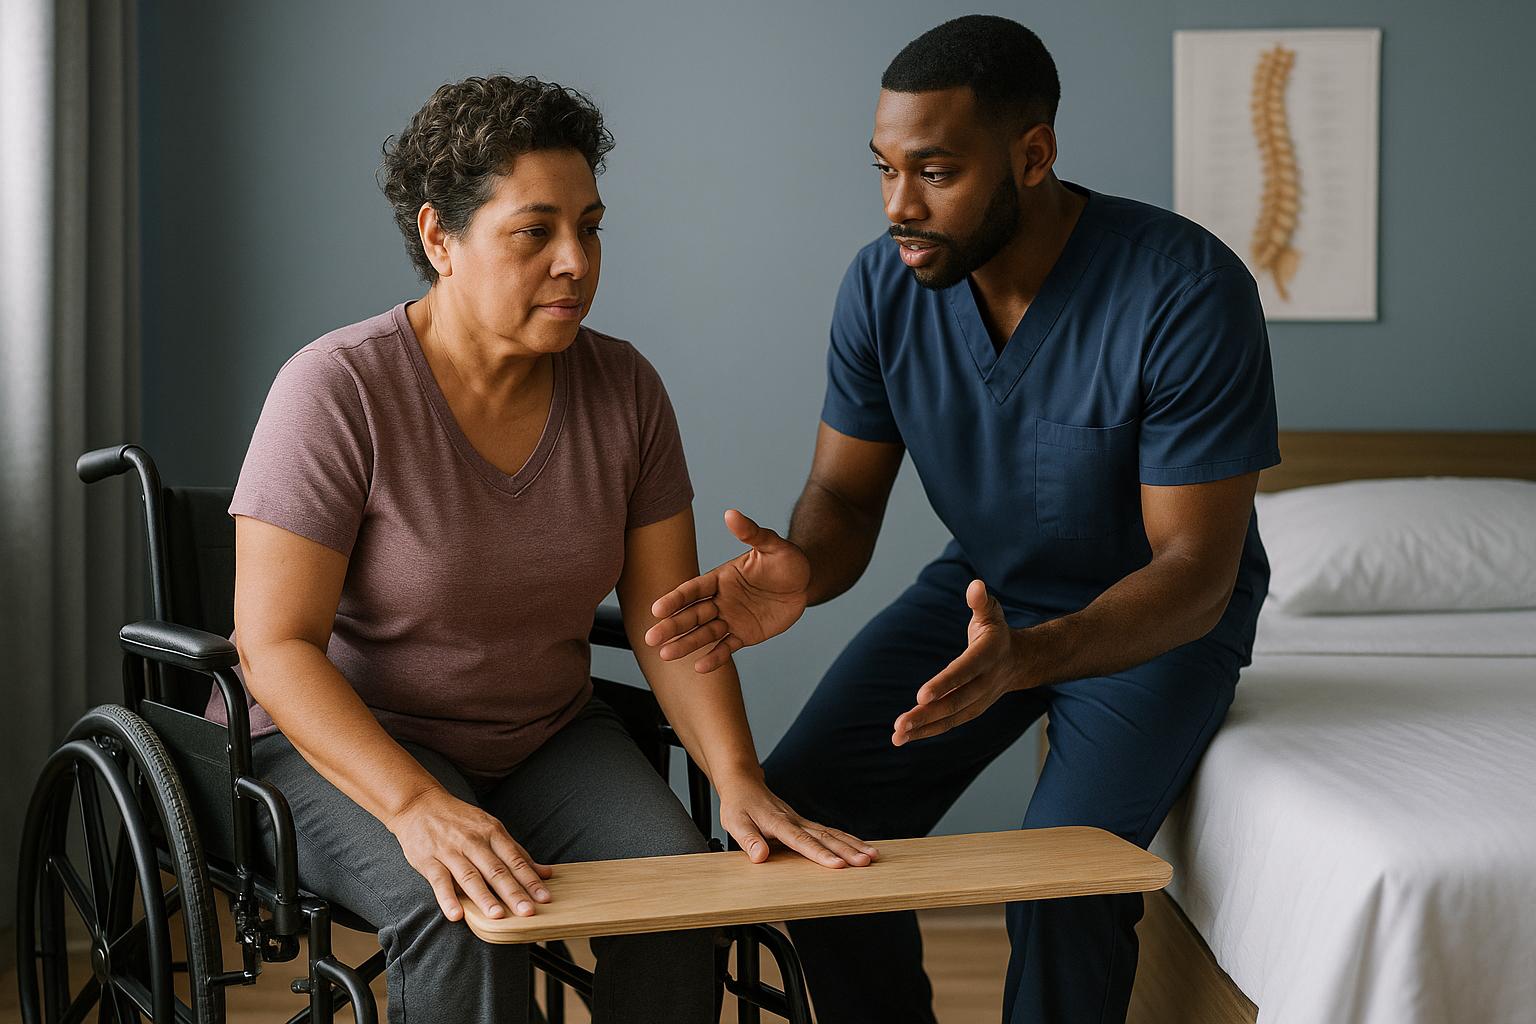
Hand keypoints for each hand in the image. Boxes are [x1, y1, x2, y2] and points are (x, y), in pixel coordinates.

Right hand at [385, 786, 553, 921]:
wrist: (419, 804)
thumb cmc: (460, 820)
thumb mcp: (490, 828)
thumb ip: (516, 852)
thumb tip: (546, 872)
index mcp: (492, 832)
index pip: (515, 860)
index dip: (531, 880)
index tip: (545, 898)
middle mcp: (473, 841)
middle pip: (496, 870)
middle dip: (513, 892)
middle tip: (528, 912)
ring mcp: (450, 851)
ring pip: (470, 877)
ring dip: (484, 897)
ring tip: (498, 916)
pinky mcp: (429, 861)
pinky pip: (439, 882)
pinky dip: (447, 899)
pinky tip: (456, 915)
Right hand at [644, 509, 811, 672]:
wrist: (804, 583)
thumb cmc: (786, 560)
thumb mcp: (771, 545)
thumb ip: (751, 532)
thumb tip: (731, 513)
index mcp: (721, 578)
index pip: (693, 589)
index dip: (675, 599)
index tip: (657, 609)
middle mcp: (720, 599)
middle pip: (691, 614)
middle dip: (672, 626)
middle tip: (650, 639)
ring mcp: (731, 618)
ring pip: (704, 633)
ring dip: (685, 644)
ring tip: (665, 656)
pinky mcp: (744, 635)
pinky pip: (727, 647)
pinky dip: (715, 658)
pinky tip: (700, 668)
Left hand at [716, 774, 878, 868]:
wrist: (745, 784)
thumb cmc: (739, 806)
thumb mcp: (735, 823)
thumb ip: (748, 840)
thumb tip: (759, 856)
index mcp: (779, 823)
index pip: (802, 841)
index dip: (820, 854)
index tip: (838, 865)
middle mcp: (795, 821)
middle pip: (825, 836)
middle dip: (847, 850)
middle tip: (866, 861)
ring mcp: (802, 821)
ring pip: (832, 833)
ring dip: (853, 844)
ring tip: (873, 856)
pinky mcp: (805, 823)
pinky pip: (829, 831)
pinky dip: (847, 839)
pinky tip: (861, 846)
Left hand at [892, 580, 1029, 745]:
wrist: (1020, 662)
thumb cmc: (996, 632)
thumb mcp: (992, 613)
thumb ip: (981, 601)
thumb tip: (975, 585)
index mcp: (988, 656)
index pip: (964, 671)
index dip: (944, 684)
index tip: (920, 695)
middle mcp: (985, 682)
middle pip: (955, 702)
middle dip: (926, 714)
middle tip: (900, 724)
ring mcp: (979, 700)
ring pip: (950, 718)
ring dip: (923, 728)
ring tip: (896, 735)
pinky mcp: (971, 711)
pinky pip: (949, 724)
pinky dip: (927, 732)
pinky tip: (904, 737)